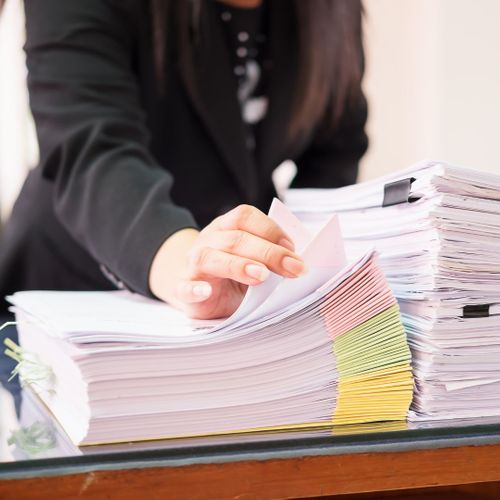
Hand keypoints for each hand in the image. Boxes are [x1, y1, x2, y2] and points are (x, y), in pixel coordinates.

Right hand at [149, 205, 305, 318]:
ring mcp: (193, 265)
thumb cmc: (234, 276)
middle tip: (295, 268)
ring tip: (261, 276)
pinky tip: (205, 291)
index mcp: (226, 228)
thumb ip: (272, 259)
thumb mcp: (254, 261)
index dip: (270, 229)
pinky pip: (185, 287)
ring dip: (238, 265)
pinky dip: (194, 289)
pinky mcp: (183, 289)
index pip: (244, 216)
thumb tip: (303, 263)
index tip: (294, 248)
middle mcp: (208, 240)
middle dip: (269, 252)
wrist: (198, 291)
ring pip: (211, 257)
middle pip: (236, 238)